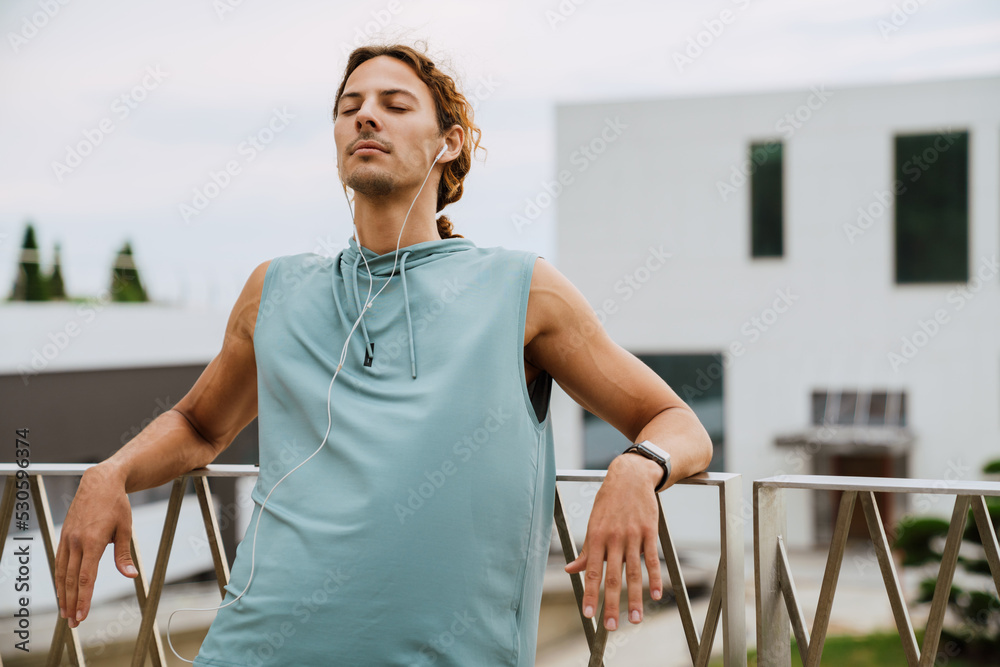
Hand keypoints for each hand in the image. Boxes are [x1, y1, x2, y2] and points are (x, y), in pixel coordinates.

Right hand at [54, 466, 137, 627]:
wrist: (100, 482)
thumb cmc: (117, 505)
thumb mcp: (126, 528)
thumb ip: (124, 555)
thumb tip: (131, 575)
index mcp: (93, 541)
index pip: (86, 577)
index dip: (84, 598)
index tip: (82, 615)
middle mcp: (76, 542)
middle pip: (72, 580)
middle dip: (72, 603)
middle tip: (73, 623)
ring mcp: (68, 539)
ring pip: (62, 572)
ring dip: (63, 594)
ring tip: (66, 612)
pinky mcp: (64, 536)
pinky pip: (60, 561)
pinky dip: (60, 578)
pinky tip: (62, 590)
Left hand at [564, 454, 663, 630]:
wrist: (630, 477)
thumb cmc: (609, 501)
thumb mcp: (593, 522)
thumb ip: (585, 549)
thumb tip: (570, 569)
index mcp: (596, 537)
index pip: (591, 571)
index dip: (590, 594)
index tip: (588, 614)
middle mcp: (613, 538)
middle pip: (612, 577)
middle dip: (611, 603)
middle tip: (611, 626)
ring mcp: (633, 535)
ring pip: (633, 572)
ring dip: (635, 597)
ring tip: (635, 618)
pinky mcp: (650, 532)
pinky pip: (652, 559)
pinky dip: (655, 578)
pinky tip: (657, 595)